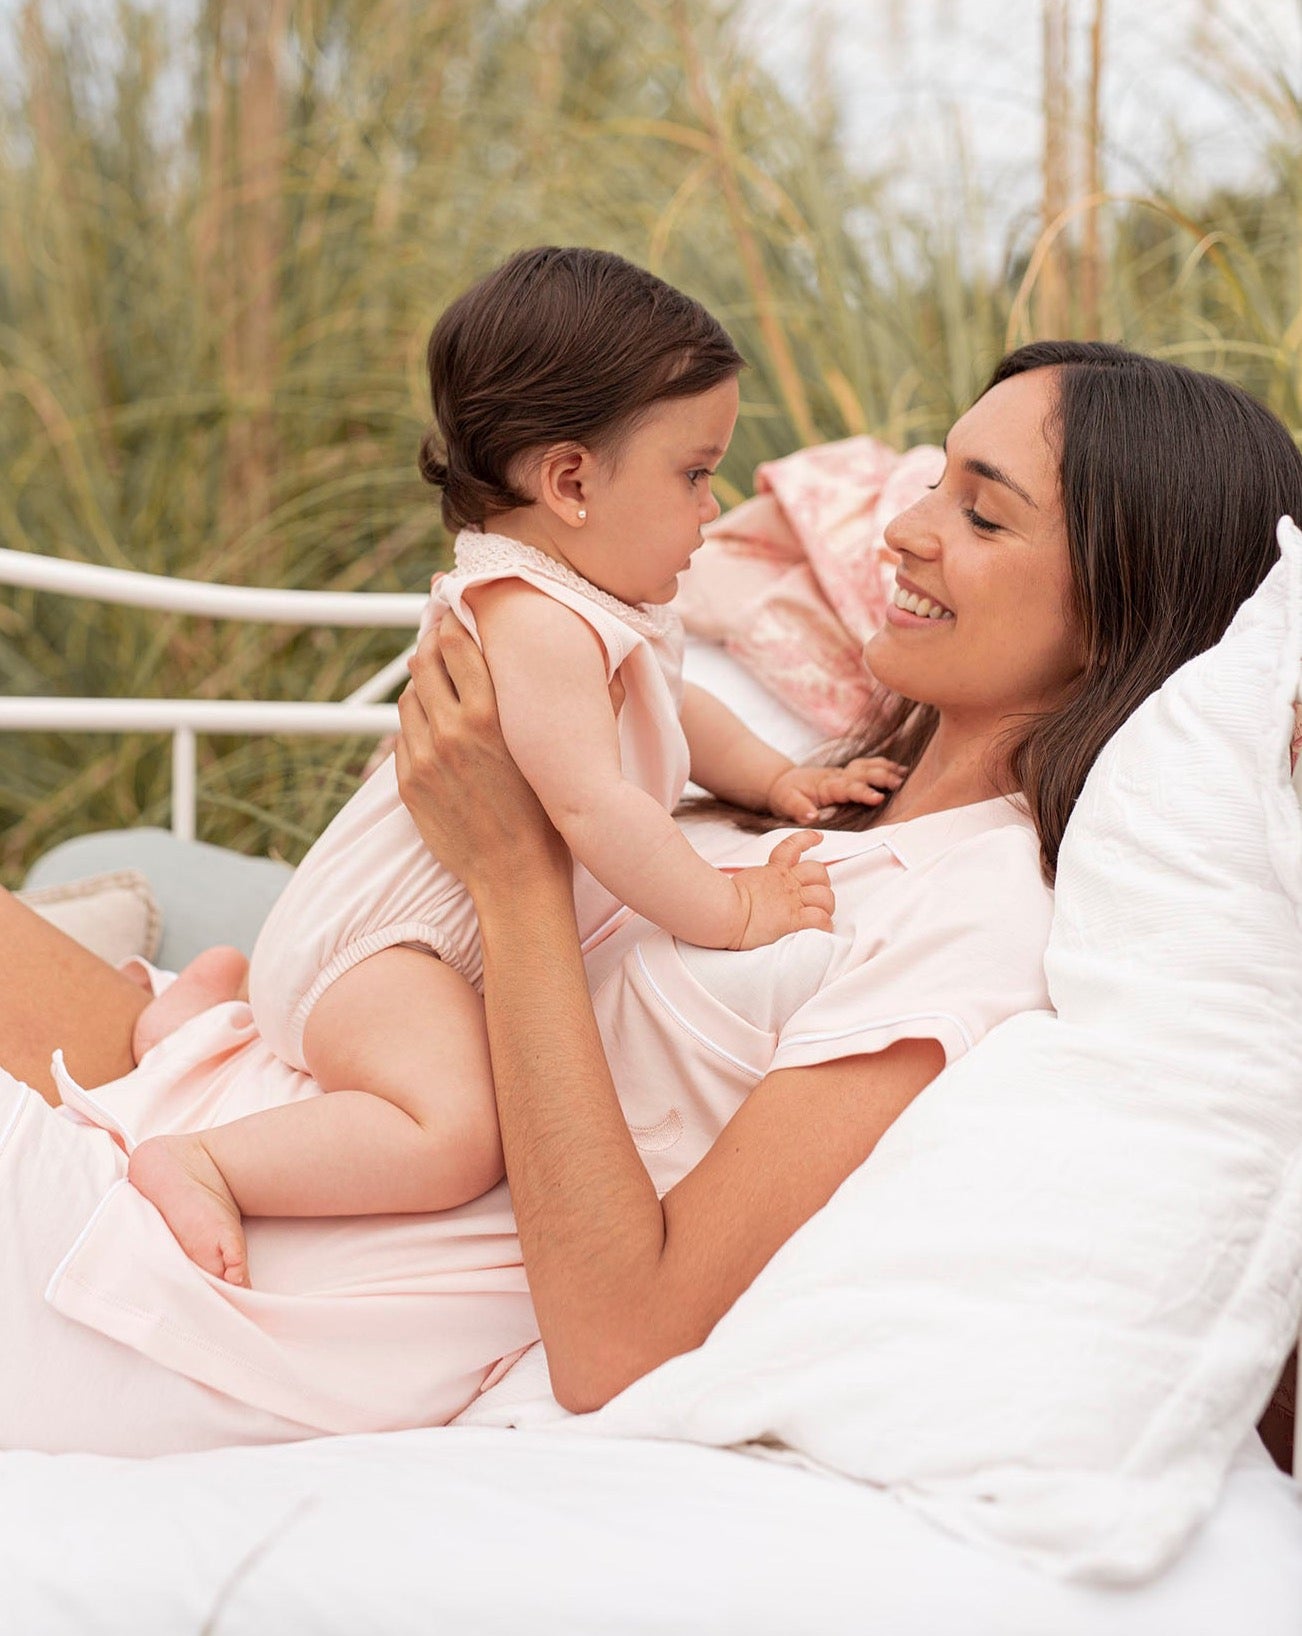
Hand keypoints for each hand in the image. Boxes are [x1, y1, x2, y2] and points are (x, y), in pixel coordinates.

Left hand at [395, 616, 568, 895]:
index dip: (451, 621)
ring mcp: (425, 756)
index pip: (456, 644)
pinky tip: (432, 721)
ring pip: (410, 696)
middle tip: (439, 633)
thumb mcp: (572, 755)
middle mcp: (452, 730)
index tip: (454, 609)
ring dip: (421, 682)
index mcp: (492, 715)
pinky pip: (403, 734)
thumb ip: (595, 705)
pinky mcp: (409, 781)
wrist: (516, 877)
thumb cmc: (551, 816)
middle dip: (430, 644)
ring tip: (435, 677)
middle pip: (423, 662)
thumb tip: (619, 664)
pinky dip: (415, 720)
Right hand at [727, 831, 834, 949]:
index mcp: (773, 872)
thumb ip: (756, 882)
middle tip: (814, 895)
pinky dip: (825, 924)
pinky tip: (823, 926)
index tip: (817, 838)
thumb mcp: (742, 881)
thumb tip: (752, 889)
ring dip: (825, 905)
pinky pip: (821, 919)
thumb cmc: (723, 900)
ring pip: (825, 896)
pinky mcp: (794, 921)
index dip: (807, 839)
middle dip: (822, 883)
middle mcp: (786, 883)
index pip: (793, 846)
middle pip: (819, 873)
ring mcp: (792, 901)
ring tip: (818, 913)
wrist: (723, 912)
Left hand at [766, 758, 905, 823]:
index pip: (848, 788)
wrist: (784, 782)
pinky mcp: (847, 774)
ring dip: (885, 769)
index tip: (878, 798)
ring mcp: (844, 774)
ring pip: (867, 766)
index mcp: (826, 786)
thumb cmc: (786, 795)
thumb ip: (798, 809)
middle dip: (881, 777)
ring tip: (904, 775)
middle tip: (899, 783)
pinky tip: (899, 770)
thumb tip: (811, 815)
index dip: (863, 792)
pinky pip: (867, 766)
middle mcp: (838, 776)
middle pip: (862, 773)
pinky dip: (883, 766)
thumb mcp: (786, 803)